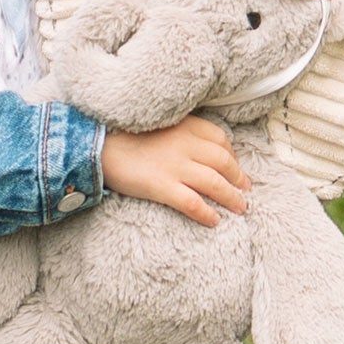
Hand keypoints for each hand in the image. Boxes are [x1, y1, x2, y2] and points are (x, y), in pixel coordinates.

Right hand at [100, 117, 248, 227]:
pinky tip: (214, 221)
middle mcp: (185, 145)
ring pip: (215, 183)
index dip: (232, 154)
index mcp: (185, 126)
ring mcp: (175, 166)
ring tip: (240, 207)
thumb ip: (178, 131)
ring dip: (232, 197)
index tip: (234, 164)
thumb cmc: (123, 134)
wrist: (97, 144)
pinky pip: (192, 203)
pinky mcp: (162, 186)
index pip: (220, 138)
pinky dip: (207, 213)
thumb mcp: (157, 123)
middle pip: (223, 162)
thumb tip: (196, 148)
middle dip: (239, 177)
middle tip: (246, 189)